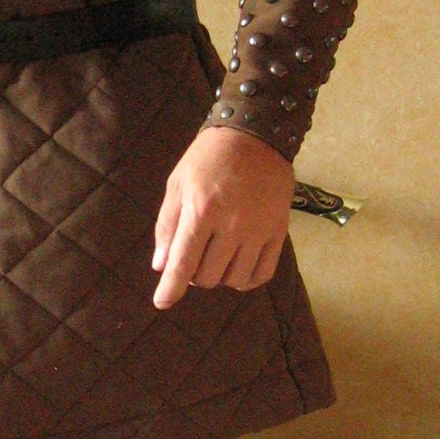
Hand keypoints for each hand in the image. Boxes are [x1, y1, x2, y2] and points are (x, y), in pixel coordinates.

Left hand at [152, 125, 294, 307]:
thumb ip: (168, 225)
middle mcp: (232, 225)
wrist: (254, 135)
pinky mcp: (278, 231)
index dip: (170, 288)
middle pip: (207, 276)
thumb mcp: (178, 183)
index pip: (182, 263)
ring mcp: (258, 230)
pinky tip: (237, 267)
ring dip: (219, 276)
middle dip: (193, 275)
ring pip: (234, 279)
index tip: (161, 302)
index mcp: (202, 211)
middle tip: (192, 256)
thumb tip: (161, 265)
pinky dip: (246, 279)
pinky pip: (262, 274)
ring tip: (214, 257)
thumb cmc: (208, 157)